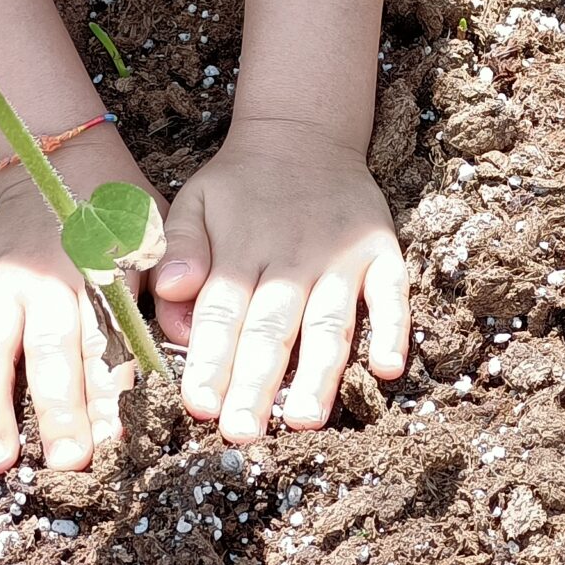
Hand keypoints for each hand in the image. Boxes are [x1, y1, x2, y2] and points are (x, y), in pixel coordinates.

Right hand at [0, 128, 150, 473]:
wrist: (64, 163)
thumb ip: (167, 299)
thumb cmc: (121, 222)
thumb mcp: (157, 248)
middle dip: (59, 411)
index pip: (107, 344)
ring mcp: (0, 281)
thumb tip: (186, 352)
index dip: (111, 393)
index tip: (117, 441)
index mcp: (100, 276)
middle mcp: (47, 281)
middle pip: (51, 353)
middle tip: (67, 463)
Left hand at [150, 122, 409, 441]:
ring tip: (303, 420)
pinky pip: (393, 295)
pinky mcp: (382, 253)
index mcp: (240, 250)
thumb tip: (171, 293)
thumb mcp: (194, 203)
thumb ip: (177, 250)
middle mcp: (292, 257)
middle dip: (255, 384)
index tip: (199, 406)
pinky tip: (388, 370)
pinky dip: (394, 330)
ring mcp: (342, 258)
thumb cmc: (240, 185)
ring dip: (318, 374)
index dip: (210, 361)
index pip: (221, 313)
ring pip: (329, 323)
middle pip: (272, 329)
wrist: (304, 132)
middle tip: (242, 432)